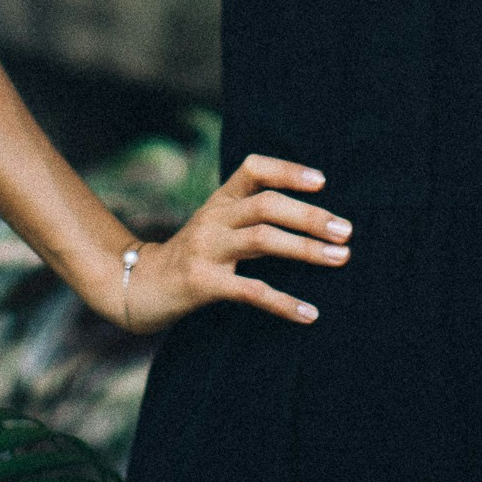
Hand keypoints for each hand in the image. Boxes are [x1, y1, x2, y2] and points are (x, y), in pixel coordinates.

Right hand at [103, 154, 350, 332]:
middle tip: (346, 230)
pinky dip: (283, 302)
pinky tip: (309, 313)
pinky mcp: (203, 283)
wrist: (136, 286)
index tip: (322, 182)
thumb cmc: (190, 256)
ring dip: (306, 249)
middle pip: (266, 204)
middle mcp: (213, 218)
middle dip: (310, 216)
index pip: (253, 168)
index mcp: (219, 200)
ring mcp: (206, 249)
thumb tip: (311, 218)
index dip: (287, 170)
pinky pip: (250, 290)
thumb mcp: (215, 225)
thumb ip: (250, 216)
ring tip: (340, 258)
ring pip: (263, 239)